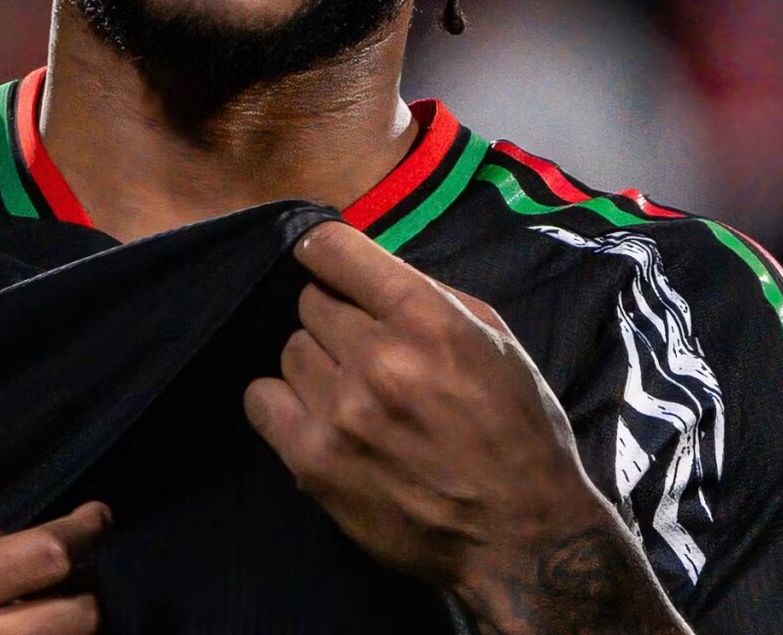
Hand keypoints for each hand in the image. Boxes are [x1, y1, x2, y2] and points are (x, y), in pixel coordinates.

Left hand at [243, 223, 686, 634]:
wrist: (521, 534)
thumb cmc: (518, 432)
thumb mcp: (495, 342)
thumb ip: (428, 297)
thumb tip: (365, 272)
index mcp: (427, 319)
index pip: (334, 249)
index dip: (327, 253)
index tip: (329, 266)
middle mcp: (378, 359)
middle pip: (311, 303)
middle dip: (337, 320)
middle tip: (366, 352)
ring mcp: (340, 412)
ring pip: (290, 350)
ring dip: (317, 365)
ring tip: (352, 394)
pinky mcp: (313, 461)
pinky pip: (260, 401)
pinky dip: (281, 403)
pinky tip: (314, 416)